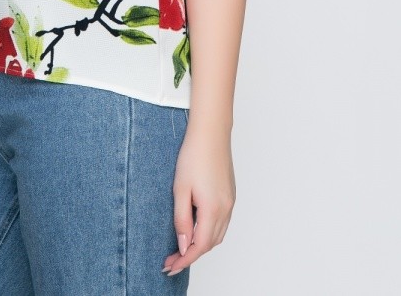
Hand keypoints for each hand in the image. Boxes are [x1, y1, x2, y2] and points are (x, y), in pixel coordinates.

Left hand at [162, 125, 235, 275]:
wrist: (211, 133)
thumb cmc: (193, 156)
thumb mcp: (180, 189)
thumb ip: (181, 219)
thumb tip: (183, 244)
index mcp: (213, 209)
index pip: (199, 246)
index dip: (184, 260)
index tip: (170, 267)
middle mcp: (226, 209)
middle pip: (210, 244)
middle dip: (191, 255)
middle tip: (171, 259)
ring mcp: (230, 202)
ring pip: (217, 235)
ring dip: (200, 244)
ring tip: (181, 247)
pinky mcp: (230, 195)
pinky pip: (221, 223)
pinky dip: (209, 232)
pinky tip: (196, 229)